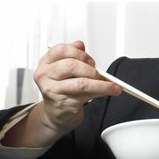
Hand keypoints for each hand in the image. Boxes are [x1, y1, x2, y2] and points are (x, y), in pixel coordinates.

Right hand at [3, 41, 119, 147]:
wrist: (55, 113)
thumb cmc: (61, 89)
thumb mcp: (64, 71)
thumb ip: (72, 56)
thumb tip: (80, 44)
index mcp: (45, 63)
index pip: (61, 50)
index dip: (79, 53)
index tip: (90, 60)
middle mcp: (45, 76)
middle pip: (71, 66)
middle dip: (90, 69)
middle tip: (99, 73)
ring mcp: (52, 90)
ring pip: (81, 83)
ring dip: (101, 84)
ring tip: (113, 85)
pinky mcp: (63, 103)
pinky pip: (86, 96)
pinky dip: (101, 92)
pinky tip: (109, 91)